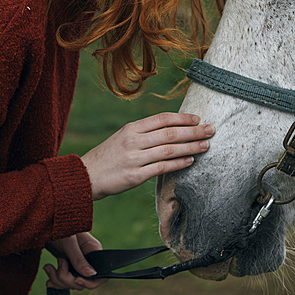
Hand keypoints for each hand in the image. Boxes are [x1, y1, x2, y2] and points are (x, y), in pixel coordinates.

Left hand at [44, 232, 106, 290]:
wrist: (45, 223)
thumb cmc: (59, 227)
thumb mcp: (69, 243)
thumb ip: (79, 259)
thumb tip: (92, 274)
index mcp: (94, 251)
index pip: (101, 274)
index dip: (89, 282)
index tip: (76, 279)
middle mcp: (87, 259)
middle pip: (83, 281)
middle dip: (67, 279)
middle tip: (58, 263)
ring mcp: (76, 264)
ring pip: (71, 283)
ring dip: (57, 279)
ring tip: (48, 266)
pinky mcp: (67, 266)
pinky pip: (64, 281)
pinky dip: (54, 280)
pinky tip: (48, 274)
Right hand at [81, 112, 213, 200]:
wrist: (84, 177)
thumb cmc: (107, 157)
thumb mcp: (122, 137)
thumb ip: (144, 132)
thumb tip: (171, 129)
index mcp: (131, 128)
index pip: (162, 118)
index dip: (182, 118)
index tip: (198, 118)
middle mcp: (134, 140)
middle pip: (170, 133)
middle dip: (193, 130)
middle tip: (210, 130)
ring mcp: (134, 158)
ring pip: (169, 149)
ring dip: (190, 147)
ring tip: (206, 145)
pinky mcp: (135, 176)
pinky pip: (162, 167)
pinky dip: (179, 164)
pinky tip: (191, 161)